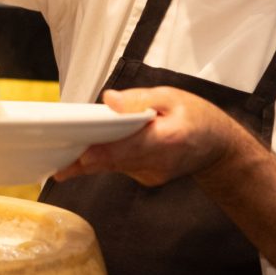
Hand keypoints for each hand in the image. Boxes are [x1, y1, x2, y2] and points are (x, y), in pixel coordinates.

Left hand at [54, 87, 244, 186]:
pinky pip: (120, 167)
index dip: (105, 153)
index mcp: (168, 140)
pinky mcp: (146, 178)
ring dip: (91, 161)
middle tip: (57, 165)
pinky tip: (89, 152)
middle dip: (86, 161)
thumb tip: (108, 101)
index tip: (83, 156)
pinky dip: (106, 159)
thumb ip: (140, 99)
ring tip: (62, 159)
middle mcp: (158, 163)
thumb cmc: (196, 116)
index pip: (130, 148)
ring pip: (114, 166)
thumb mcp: (173, 96)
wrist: (218, 148)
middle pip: (115, 161)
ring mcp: (151, 174)